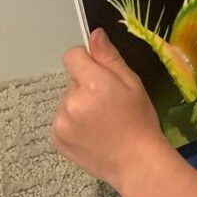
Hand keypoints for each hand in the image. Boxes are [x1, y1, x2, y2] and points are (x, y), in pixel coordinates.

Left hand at [52, 27, 169, 191]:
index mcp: (93, 83)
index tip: (101, 74)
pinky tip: (91, 133)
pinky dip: (73, 122)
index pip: (72, 55)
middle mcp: (71, 101)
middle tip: (108, 103)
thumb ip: (109, 58)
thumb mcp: (132, 83)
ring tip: (101, 122)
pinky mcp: (56, 138)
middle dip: (87, 85)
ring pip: (67, 99)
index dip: (87, 60)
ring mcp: (61, 122)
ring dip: (79, 104)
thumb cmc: (140, 120)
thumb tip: (94, 34)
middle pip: (72, 79)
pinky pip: (62, 119)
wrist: (136, 163)